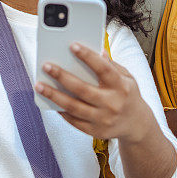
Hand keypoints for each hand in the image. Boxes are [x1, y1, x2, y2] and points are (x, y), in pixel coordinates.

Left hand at [34, 43, 151, 141]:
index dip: (88, 57)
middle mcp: (112, 103)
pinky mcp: (95, 131)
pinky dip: (61, 111)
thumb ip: (112, 65)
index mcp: (121, 86)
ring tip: (39, 85)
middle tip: (46, 66)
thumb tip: (97, 51)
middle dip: (62, 76)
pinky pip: (74, 121)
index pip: (103, 69)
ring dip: (54, 95)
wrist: (137, 125)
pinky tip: (50, 101)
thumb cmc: (128, 95)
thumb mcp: (127, 77)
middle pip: (82, 89)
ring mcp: (103, 119)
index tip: (72, 45)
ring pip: (73, 107)